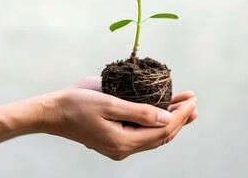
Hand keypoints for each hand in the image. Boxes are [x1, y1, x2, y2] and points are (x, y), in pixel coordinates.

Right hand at [38, 77, 197, 160]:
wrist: (54, 112)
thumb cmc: (77, 104)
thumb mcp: (109, 103)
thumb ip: (140, 112)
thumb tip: (167, 117)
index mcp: (123, 141)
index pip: (162, 130)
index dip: (180, 116)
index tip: (192, 100)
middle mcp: (123, 148)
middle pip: (161, 135)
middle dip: (180, 118)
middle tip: (194, 101)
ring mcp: (119, 145)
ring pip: (153, 135)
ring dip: (171, 120)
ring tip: (186, 106)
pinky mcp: (115, 138)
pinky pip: (142, 132)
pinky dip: (156, 121)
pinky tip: (164, 111)